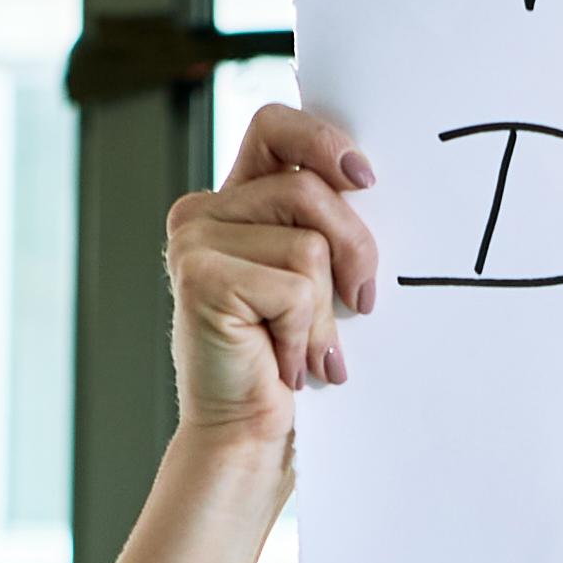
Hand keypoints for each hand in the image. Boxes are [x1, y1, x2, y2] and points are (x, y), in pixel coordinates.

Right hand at [164, 103, 380, 446]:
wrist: (244, 437)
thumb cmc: (288, 360)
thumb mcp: (313, 277)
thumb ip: (324, 224)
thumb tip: (368, 183)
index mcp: (234, 199)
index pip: (276, 126)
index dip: (324, 140)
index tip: (365, 179)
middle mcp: (204, 210)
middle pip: (310, 189)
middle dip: (356, 249)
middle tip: (363, 304)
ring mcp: (194, 239)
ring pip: (309, 243)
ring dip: (325, 308)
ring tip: (309, 348)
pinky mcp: (199, 275)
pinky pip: (294, 286)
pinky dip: (306, 332)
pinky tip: (287, 363)